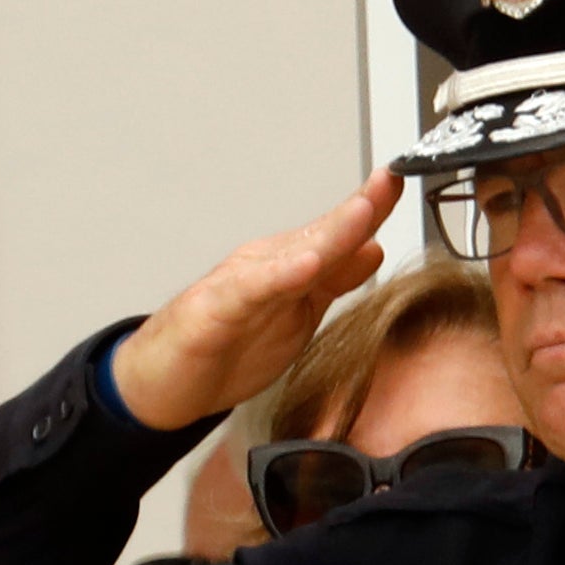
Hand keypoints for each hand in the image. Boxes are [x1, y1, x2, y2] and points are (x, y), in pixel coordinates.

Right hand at [108, 176, 407, 434]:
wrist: (161, 383)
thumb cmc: (223, 350)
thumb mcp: (295, 317)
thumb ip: (332, 283)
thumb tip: (374, 251)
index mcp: (291, 268)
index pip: (339, 234)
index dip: (372, 207)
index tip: (403, 181)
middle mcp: (268, 266)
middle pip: (322, 234)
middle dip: (359, 208)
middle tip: (390, 181)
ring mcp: (241, 284)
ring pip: (293, 254)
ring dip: (330, 232)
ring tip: (362, 213)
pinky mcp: (214, 309)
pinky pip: (252, 290)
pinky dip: (280, 276)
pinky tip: (306, 267)